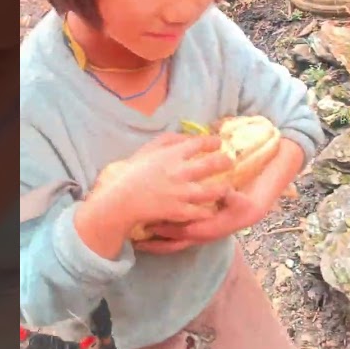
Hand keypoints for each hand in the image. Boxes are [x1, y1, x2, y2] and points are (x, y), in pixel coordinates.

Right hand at [76, 132, 235, 256]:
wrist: (120, 201)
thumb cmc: (131, 173)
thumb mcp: (147, 150)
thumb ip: (168, 141)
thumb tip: (187, 137)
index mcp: (171, 155)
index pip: (199, 144)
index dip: (212, 142)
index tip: (218, 143)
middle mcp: (179, 172)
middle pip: (211, 165)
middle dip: (224, 162)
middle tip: (229, 162)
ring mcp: (180, 193)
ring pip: (211, 190)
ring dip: (222, 188)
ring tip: (226, 187)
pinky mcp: (178, 211)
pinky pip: (200, 212)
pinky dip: (208, 211)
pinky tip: (211, 209)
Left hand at [144, 188, 266, 243]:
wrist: (253, 210)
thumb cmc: (246, 204)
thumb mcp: (243, 200)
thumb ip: (233, 197)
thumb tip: (226, 191)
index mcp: (208, 228)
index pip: (183, 231)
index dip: (167, 228)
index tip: (150, 225)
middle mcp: (201, 234)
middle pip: (173, 242)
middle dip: (155, 242)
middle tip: (135, 240)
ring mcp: (198, 234)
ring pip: (173, 243)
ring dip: (156, 243)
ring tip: (138, 243)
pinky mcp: (196, 230)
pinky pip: (176, 239)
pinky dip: (163, 239)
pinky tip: (151, 235)